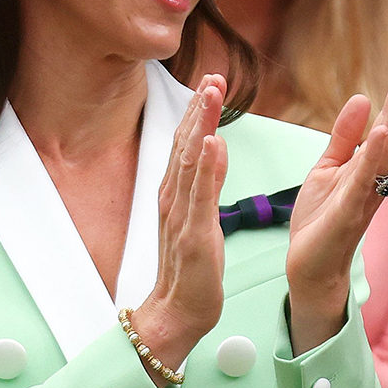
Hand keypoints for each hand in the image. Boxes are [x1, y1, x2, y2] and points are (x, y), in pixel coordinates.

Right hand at [131, 75, 228, 375]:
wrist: (176, 313)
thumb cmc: (189, 270)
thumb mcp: (198, 217)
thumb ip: (205, 182)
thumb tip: (213, 145)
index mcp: (176, 194)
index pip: (187, 144)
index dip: (198, 111)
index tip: (210, 81)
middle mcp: (174, 199)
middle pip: (186, 144)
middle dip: (199, 107)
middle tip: (213, 74)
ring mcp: (181, 216)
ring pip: (190, 161)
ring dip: (201, 124)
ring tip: (211, 93)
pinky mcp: (193, 235)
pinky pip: (200, 196)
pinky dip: (206, 167)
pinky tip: (212, 142)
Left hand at [285, 56, 387, 352]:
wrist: (309, 266)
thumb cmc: (321, 220)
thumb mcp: (328, 168)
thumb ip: (344, 136)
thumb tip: (363, 98)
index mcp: (369, 167)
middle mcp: (375, 180)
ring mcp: (365, 197)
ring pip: (387, 153)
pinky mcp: (348, 214)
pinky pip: (364, 181)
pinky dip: (374, 156)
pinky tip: (380, 131)